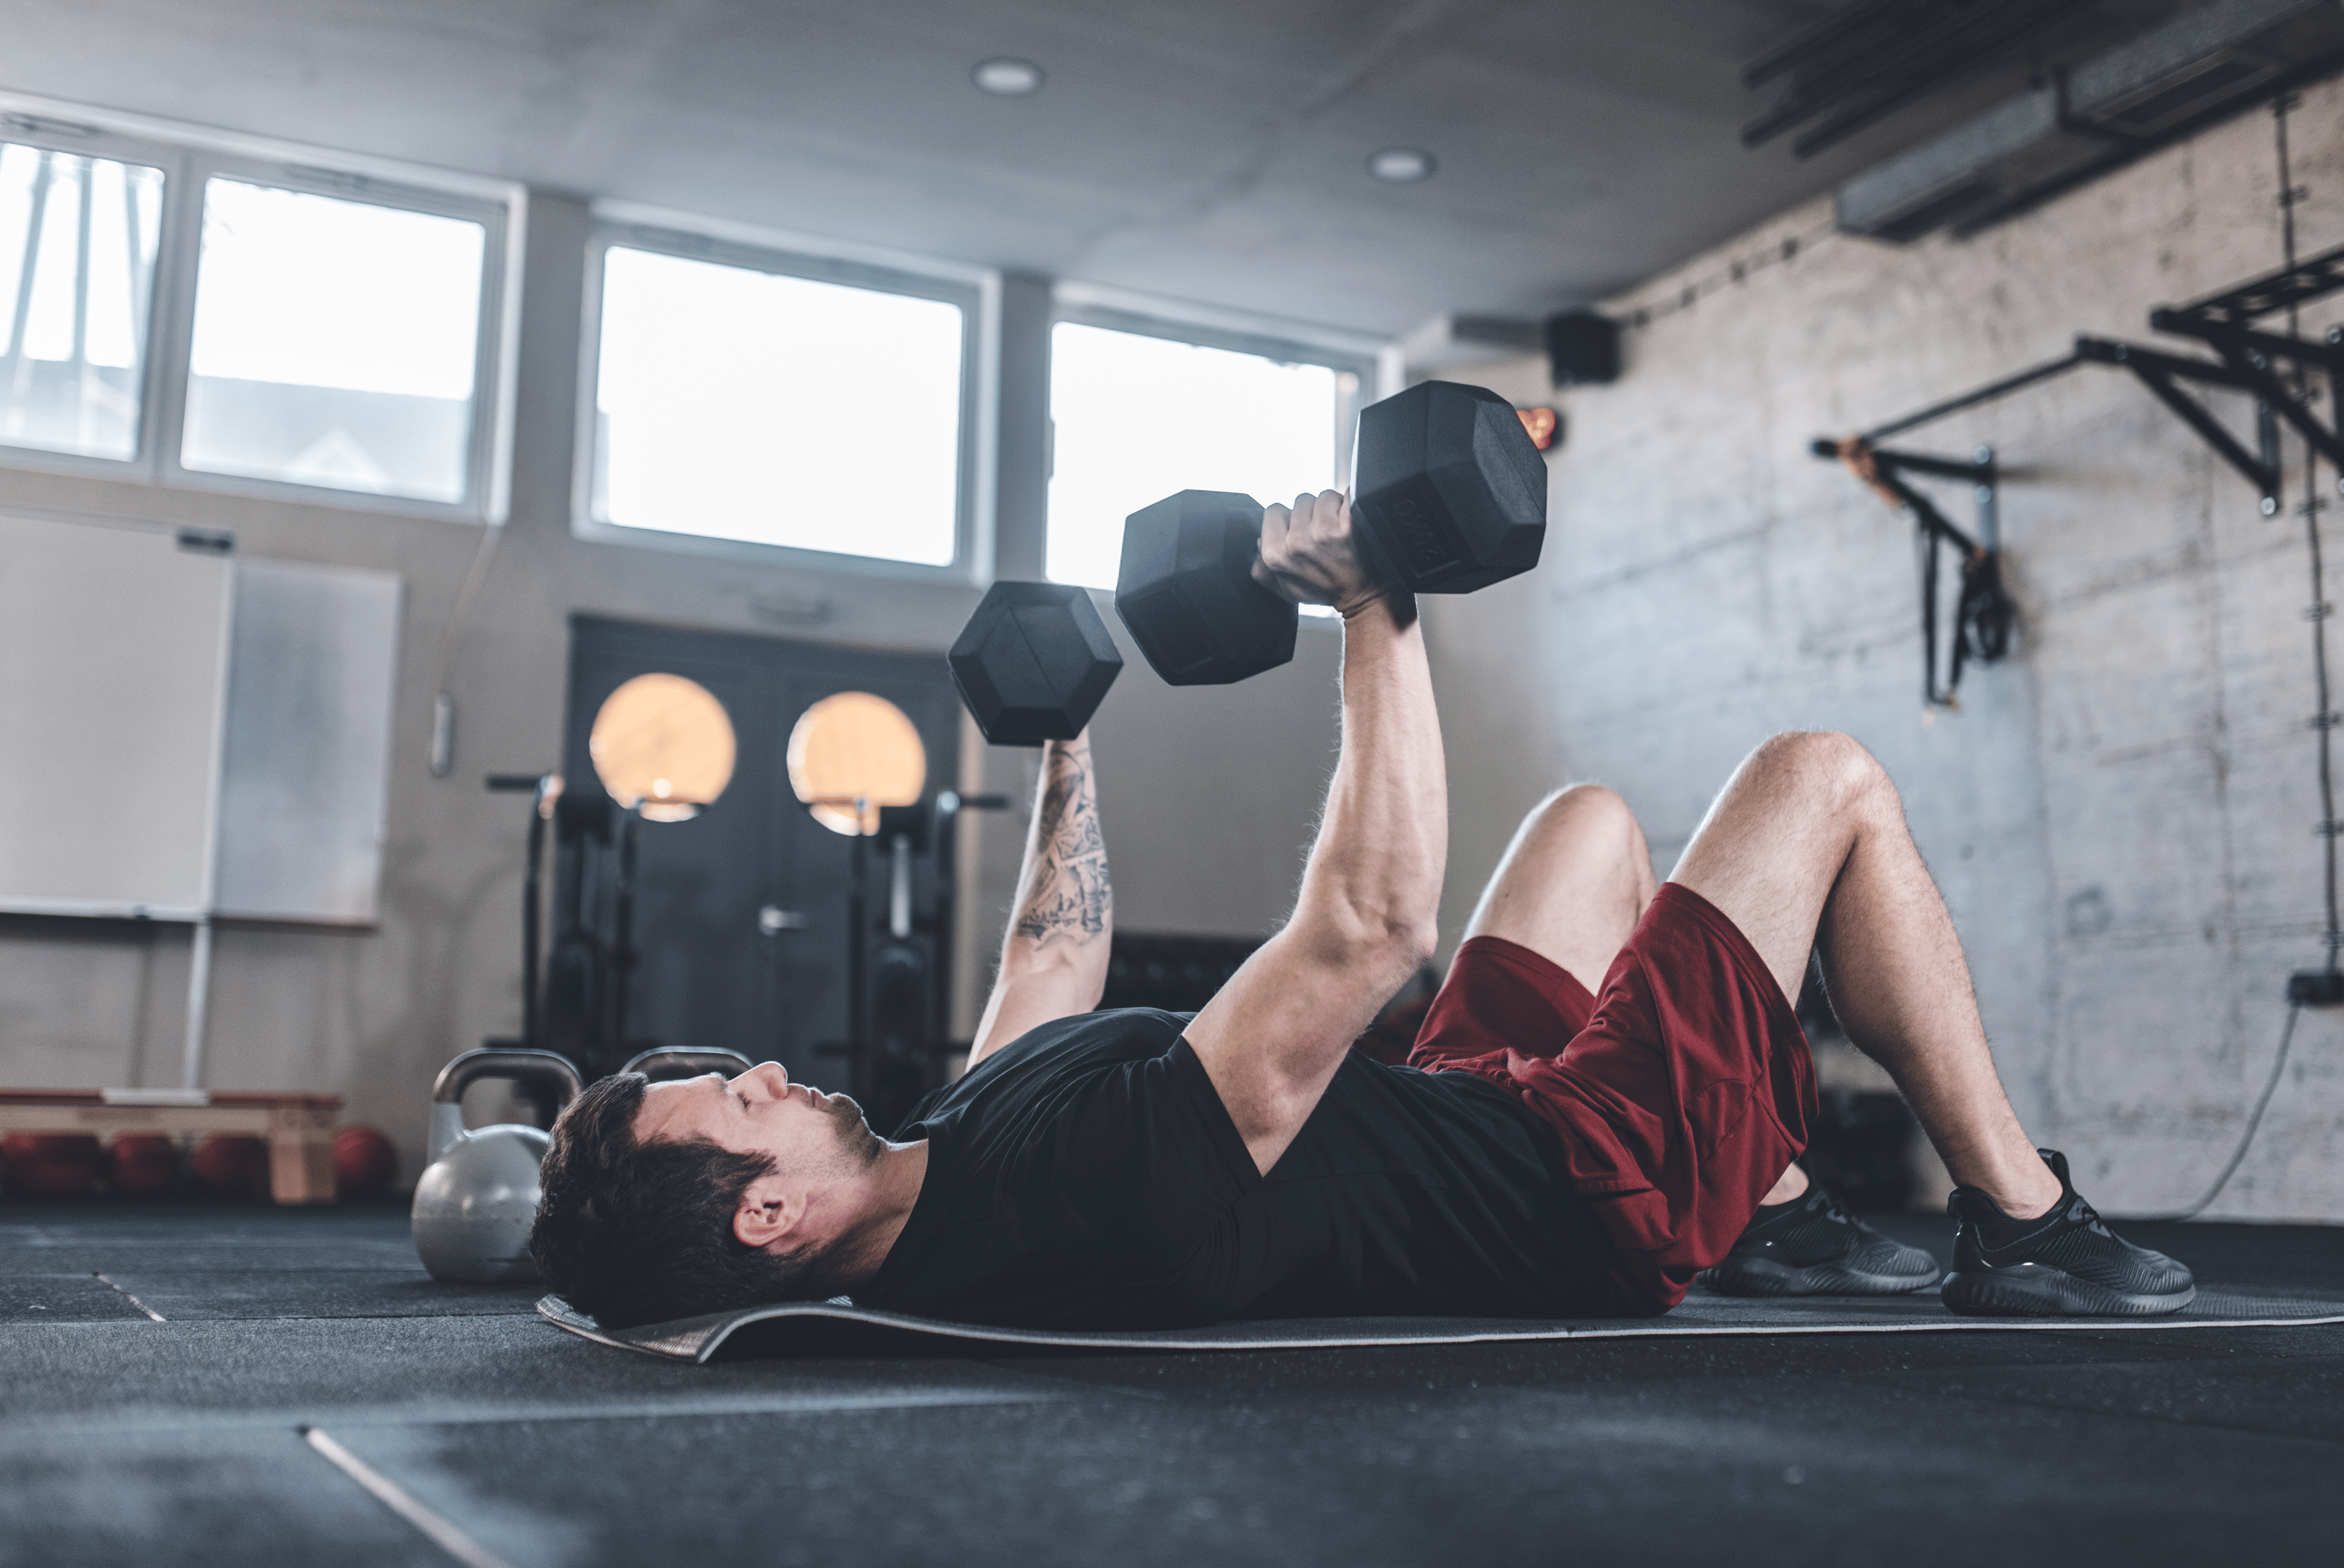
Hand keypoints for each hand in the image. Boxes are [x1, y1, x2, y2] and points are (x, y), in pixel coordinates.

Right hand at [1252, 490, 1380, 617]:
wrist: (1360, 596)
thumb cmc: (1325, 590)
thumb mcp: (1287, 589)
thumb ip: (1265, 571)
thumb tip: (1257, 549)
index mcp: (1276, 554)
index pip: (1273, 511)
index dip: (1288, 519)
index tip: (1301, 531)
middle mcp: (1297, 542)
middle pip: (1299, 501)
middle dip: (1310, 513)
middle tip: (1322, 534)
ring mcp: (1323, 532)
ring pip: (1321, 497)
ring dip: (1330, 508)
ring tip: (1337, 528)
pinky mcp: (1347, 525)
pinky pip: (1343, 496)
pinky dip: (1348, 503)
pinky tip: (1349, 520)